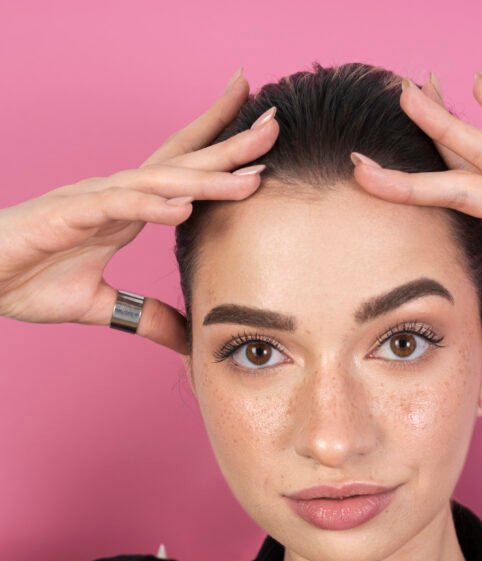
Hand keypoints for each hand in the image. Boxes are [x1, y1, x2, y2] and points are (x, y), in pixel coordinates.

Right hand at [0, 70, 278, 353]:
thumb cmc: (27, 279)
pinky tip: (182, 206)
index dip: (221, 149)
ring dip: (205, 177)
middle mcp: (116, 195)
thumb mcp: (101, 307)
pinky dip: (149, 205)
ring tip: (250, 172)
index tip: (263, 135)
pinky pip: (115, 206)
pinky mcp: (66, 215)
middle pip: (183, 163)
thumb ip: (146, 317)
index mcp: (128, 209)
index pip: (183, 171)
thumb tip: (187, 339)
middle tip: (276, 123)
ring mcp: (93, 201)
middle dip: (230, 144)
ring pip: (159, 181)